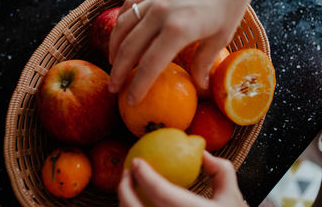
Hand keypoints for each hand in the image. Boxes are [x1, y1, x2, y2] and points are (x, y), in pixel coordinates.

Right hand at [108, 0, 262, 104]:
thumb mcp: (221, 37)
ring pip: (122, 28)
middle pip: (129, 49)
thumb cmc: (230, 2)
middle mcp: (159, 15)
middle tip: (113, 89)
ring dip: (114, 49)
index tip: (130, 102)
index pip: (150, 65)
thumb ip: (204, 63)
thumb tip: (199, 86)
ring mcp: (153, 0)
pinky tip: (120, 35)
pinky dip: (120, 24)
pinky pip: (128, 8)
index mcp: (178, 29)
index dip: (138, 86)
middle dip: (118, 72)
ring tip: (113, 65)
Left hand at [118, 151, 247, 206]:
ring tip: (128, 187)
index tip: (137, 161)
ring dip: (125, 201)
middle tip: (126, 173)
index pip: (160, 192)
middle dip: (124, 189)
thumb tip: (202, 153)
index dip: (144, 175)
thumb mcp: (232, 196)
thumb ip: (220, 170)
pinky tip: (136, 203)